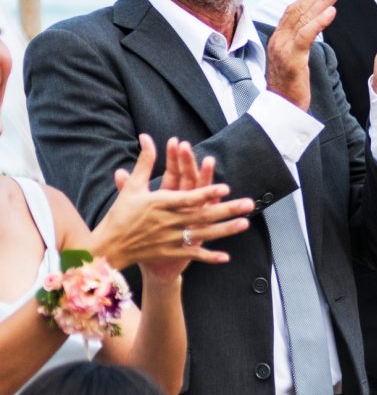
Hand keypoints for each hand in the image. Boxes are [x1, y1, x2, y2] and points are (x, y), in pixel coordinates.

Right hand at [91, 134, 253, 275]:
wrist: (109, 247)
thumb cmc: (122, 214)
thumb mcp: (133, 187)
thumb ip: (145, 162)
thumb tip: (147, 137)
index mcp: (159, 203)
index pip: (187, 197)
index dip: (206, 193)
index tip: (225, 188)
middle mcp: (168, 221)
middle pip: (202, 215)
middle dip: (227, 210)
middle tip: (249, 204)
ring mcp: (171, 239)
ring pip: (203, 234)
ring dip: (225, 230)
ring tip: (245, 223)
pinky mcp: (170, 253)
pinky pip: (193, 255)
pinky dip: (209, 257)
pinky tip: (226, 256)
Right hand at [266, 0, 340, 110]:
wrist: (280, 109)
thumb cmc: (290, 87)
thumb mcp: (293, 60)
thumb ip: (299, 42)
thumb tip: (310, 28)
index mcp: (278, 38)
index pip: (294, 10)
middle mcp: (278, 39)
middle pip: (299, 8)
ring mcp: (283, 49)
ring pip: (302, 18)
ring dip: (321, 1)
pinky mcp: (292, 60)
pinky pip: (306, 36)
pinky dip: (319, 22)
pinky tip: (331, 12)